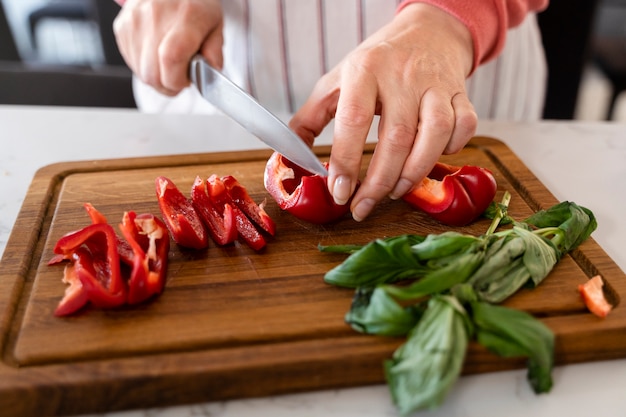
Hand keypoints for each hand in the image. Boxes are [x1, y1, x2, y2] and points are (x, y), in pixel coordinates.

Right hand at [113, 0, 223, 95]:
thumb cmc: (195, 4)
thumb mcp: (215, 24)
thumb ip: (214, 52)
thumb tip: (210, 74)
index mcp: (186, 16)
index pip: (172, 59)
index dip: (178, 80)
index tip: (186, 80)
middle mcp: (156, 16)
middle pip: (153, 74)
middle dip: (168, 85)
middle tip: (179, 76)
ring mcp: (135, 21)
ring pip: (141, 72)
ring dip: (156, 77)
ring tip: (169, 64)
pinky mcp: (122, 26)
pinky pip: (131, 62)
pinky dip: (145, 66)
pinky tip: (156, 55)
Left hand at [289, 3, 476, 221]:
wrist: (427, 31)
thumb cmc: (376, 63)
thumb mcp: (336, 81)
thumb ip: (309, 118)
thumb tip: (288, 158)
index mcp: (364, 71)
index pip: (354, 120)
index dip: (347, 161)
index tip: (340, 192)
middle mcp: (402, 76)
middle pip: (396, 137)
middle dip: (379, 181)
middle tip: (363, 206)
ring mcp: (436, 84)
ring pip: (434, 134)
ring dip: (415, 172)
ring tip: (395, 191)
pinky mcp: (461, 93)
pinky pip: (464, 128)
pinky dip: (451, 149)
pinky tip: (430, 160)